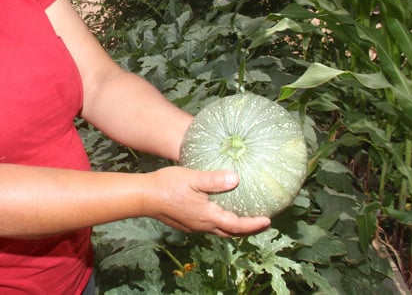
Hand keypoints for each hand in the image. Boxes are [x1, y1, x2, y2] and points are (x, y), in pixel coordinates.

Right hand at [147, 166, 270, 236]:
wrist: (143, 196)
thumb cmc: (167, 185)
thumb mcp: (193, 178)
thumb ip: (215, 179)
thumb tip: (236, 178)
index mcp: (207, 216)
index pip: (236, 225)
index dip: (253, 224)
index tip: (267, 220)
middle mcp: (202, 225)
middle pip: (230, 233)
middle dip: (247, 230)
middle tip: (261, 223)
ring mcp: (193, 226)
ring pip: (218, 230)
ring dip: (233, 227)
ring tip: (242, 218)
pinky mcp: (185, 223)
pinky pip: (208, 226)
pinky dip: (219, 222)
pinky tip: (217, 211)